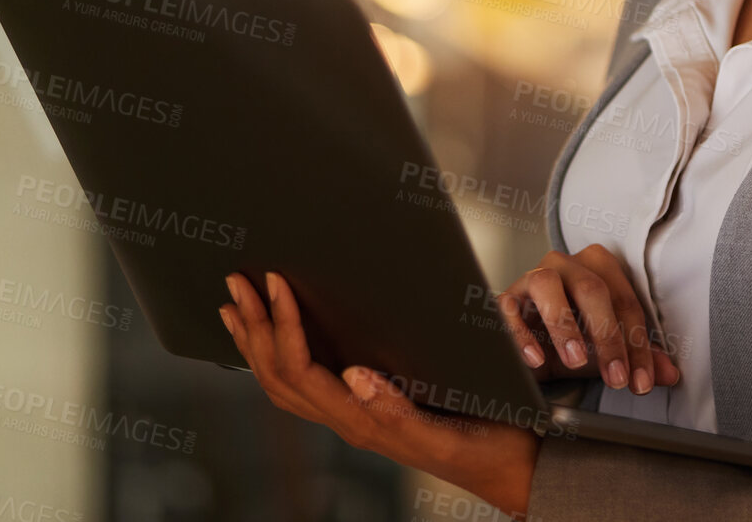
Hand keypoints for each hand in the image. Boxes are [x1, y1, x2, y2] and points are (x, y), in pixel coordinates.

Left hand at [220, 271, 538, 516]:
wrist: (515, 469)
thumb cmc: (490, 446)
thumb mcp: (448, 431)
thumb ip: (398, 410)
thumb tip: (354, 375)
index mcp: (364, 423)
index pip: (302, 372)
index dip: (283, 326)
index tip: (277, 282)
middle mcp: (350, 421)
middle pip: (278, 376)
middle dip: (254, 328)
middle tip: (236, 282)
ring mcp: (354, 417)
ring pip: (284, 382)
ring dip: (256, 341)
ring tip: (237, 305)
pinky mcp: (366, 409)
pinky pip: (305, 383)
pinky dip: (279, 355)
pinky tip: (277, 336)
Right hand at [497, 245, 679, 395]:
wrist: (526, 349)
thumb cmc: (570, 343)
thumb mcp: (606, 353)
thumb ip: (638, 358)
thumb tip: (670, 373)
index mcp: (599, 268)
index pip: (626, 302)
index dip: (638, 344)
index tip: (641, 381)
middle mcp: (567, 265)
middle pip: (592, 288)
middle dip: (608, 336)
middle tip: (616, 377)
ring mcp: (532, 277)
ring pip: (548, 284)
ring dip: (565, 325)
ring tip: (576, 360)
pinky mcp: (505, 298)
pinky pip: (509, 308)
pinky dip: (522, 334)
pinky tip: (536, 360)